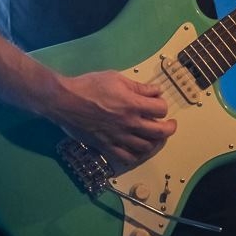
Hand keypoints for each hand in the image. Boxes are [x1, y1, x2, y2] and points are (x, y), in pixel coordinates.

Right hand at [55, 69, 176, 172]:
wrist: (65, 101)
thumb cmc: (89, 86)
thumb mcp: (115, 78)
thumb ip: (138, 86)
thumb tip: (155, 91)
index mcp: (133, 104)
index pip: (160, 109)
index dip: (162, 105)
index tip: (158, 102)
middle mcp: (129, 123)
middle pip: (160, 132)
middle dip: (169, 127)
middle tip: (170, 124)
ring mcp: (119, 137)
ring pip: (146, 147)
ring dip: (154, 141)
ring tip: (154, 136)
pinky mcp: (107, 146)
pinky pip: (127, 157)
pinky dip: (136, 155)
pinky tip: (138, 149)